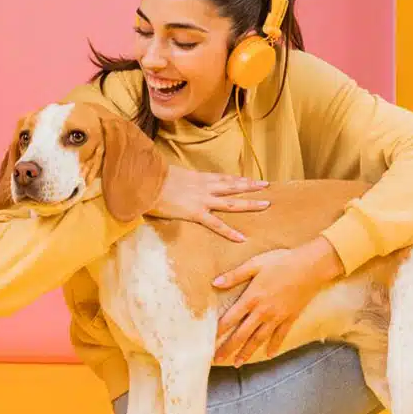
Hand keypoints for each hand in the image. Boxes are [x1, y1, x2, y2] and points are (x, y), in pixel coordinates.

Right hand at [147, 165, 269, 241]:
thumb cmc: (153, 178)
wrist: (145, 182)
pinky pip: (216, 224)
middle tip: (266, 186)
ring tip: (265, 205)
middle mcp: (205, 187)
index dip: (238, 179)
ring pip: (232, 202)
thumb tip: (177, 182)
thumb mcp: (169, 175)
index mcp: (198, 178)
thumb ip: (178, 180)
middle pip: (233, 186)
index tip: (251, 179)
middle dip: (251, 186)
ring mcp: (202, 200)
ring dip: (249, 203)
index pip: (224, 178)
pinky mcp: (196, 213)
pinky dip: (230, 232)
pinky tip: (241, 238)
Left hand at [212, 237, 344, 364]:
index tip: (208, 341)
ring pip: (259, 339)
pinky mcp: (290, 318)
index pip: (231, 318)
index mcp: (252, 297)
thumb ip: (235, 275)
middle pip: (242, 334)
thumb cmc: (282, 261)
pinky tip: (269, 355)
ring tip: (238, 363)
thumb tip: (215, 283)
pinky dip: (274, 346)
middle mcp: (262, 311)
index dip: (218, 331)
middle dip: (228, 348)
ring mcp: (277, 317)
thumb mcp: (256, 263)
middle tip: (217, 360)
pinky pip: (280, 336)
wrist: (311, 267)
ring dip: (247, 352)